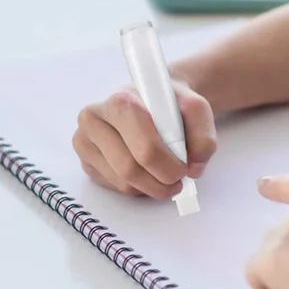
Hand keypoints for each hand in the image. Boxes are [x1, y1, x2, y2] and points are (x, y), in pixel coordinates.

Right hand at [73, 80, 216, 197]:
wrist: (151, 100)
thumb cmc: (169, 104)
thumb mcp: (196, 109)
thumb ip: (203, 136)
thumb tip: (193, 168)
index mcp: (120, 103)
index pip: (145, 149)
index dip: (169, 167)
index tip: (184, 169)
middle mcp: (93, 120)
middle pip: (130, 170)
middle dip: (160, 183)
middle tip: (176, 181)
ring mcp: (84, 142)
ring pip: (122, 183)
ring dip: (150, 188)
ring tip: (163, 175)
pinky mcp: (86, 162)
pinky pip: (114, 187)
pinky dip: (137, 187)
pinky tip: (145, 170)